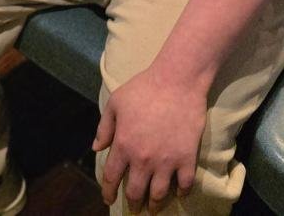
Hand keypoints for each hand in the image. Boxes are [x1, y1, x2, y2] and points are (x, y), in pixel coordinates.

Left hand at [93, 68, 207, 213]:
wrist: (177, 81)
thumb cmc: (144, 88)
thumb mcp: (116, 102)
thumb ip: (104, 127)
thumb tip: (97, 148)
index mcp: (123, 146)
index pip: (111, 178)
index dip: (108, 192)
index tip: (108, 199)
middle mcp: (143, 159)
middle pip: (135, 192)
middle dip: (133, 204)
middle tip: (134, 207)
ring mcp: (166, 161)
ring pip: (159, 194)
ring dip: (155, 204)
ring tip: (153, 208)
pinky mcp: (187, 158)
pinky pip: (185, 184)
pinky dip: (181, 192)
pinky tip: (179, 193)